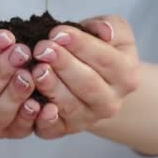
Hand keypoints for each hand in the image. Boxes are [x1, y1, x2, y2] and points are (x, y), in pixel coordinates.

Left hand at [30, 15, 139, 138]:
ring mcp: (87, 118)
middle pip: (87, 84)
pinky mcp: (64, 129)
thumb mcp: (115, 33)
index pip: (105, 59)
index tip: (58, 33)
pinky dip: (41, 118)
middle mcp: (110, 102)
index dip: (81, 45)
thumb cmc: (100, 51)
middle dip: (63, 64)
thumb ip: (112, 27)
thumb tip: (104, 32)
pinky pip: (52, 128)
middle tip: (42, 49)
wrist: (94, 82)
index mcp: (126, 76)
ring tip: (36, 69)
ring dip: (51, 87)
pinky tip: (31, 103)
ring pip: (69, 105)